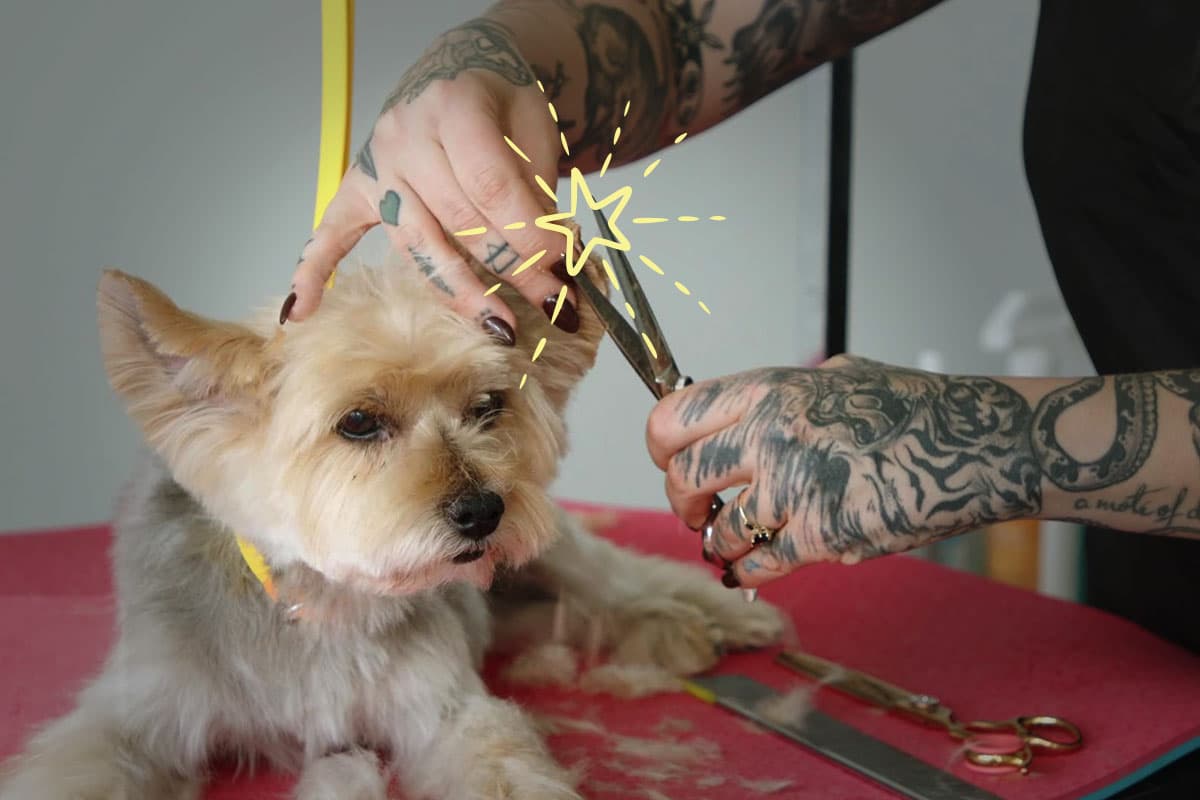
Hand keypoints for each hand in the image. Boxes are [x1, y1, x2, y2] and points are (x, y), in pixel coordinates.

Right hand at [285, 18, 578, 340]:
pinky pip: (332, 230)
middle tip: (551, 303)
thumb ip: (539, 188)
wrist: (458, 71)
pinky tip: (300, 312)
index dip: (530, 235)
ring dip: (460, 291)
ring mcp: (377, 165)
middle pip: (458, 222)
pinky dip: (315, 270)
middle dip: (510, 269)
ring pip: (417, 243)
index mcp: (453, 106)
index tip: (562, 271)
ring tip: (496, 327)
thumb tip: (554, 261)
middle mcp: (406, 135)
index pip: (492, 187)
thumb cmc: (499, 104)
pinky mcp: (358, 188)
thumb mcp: (534, 127)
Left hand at [645, 356, 1042, 587]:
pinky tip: (750, 572)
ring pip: (719, 528)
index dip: (660, 446)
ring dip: (719, 542)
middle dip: (682, 500)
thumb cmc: (912, 409)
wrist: (974, 446)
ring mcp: (795, 487)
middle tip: (694, 509)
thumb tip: (730, 416)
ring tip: (730, 543)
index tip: (667, 459)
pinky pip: (760, 565)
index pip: (673, 417)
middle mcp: (772, 434)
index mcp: (769, 390)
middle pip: (682, 475)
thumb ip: (777, 397)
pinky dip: (748, 574)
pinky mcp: (823, 535)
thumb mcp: (835, 377)